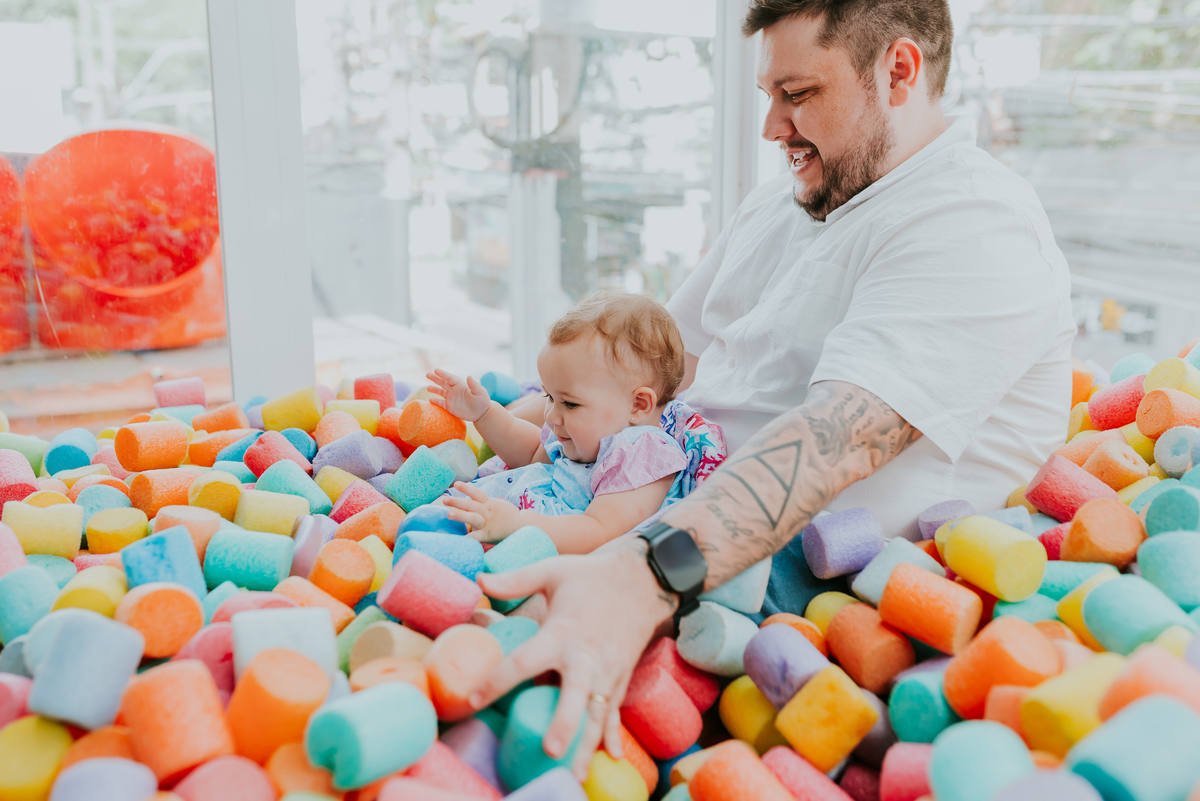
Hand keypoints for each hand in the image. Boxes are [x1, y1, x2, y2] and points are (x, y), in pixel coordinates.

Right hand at [426, 369, 492, 422]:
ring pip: (441, 392)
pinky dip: (436, 402)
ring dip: (434, 389)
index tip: (436, 370)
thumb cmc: (482, 401)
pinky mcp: (450, 407)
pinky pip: (441, 404)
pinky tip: (430, 400)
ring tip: (427, 388)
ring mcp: (452, 399)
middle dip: (435, 378)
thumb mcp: (480, 392)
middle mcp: (455, 391)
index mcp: (461, 385)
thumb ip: (474, 385)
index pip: (450, 378)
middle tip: (427, 374)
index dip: (443, 374)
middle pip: (443, 383)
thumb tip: (469, 376)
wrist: (482, 413)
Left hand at [443, 482, 521, 541]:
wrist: (522, 526)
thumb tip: (469, 501)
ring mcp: (487, 523)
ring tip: (448, 514)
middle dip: (457, 501)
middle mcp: (487, 511)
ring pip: (473, 517)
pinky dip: (468, 537)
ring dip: (460, 515)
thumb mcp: (496, 506)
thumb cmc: (506, 516)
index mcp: (489, 503)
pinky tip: (458, 539)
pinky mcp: (488, 534)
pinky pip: (476, 536)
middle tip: (444, 499)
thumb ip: (484, 504)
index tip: (456, 484)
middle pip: (471, 505)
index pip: (477, 493)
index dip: (467, 488)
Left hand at [469, 539, 677, 778]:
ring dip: (587, 746)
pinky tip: (610, 758)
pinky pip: (614, 712)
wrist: (643, 579)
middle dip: (564, 725)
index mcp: (563, 632)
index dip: (498, 681)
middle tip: (550, 750)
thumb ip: (514, 579)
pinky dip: (613, 735)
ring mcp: (608, 671)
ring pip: (598, 715)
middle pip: (575, 697)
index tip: (473, 701)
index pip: (525, 661)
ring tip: (575, 775)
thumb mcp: (552, 570)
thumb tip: (479, 579)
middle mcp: (586, 657)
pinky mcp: (621, 677)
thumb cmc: (591, 576)